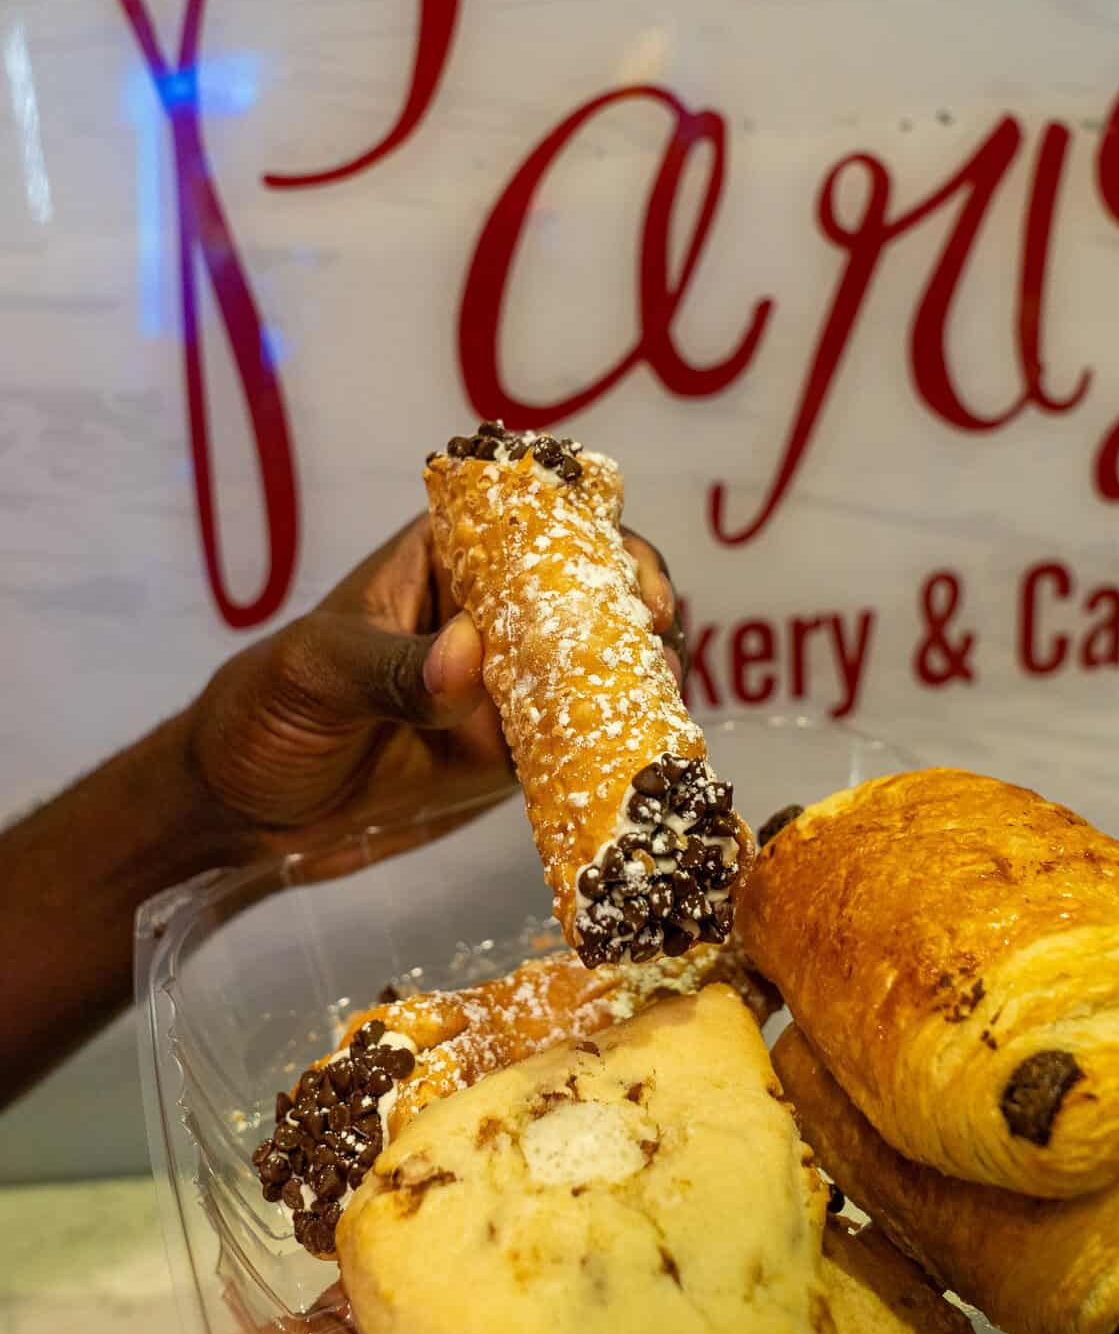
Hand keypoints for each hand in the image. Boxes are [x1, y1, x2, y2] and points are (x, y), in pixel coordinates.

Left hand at [184, 514, 684, 865]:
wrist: (242, 813)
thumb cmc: (264, 711)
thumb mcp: (318, 675)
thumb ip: (391, 667)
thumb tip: (471, 657)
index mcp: (440, 561)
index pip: (526, 521)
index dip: (587, 529)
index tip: (621, 565)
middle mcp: (485, 614)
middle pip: (581, 586)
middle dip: (631, 597)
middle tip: (654, 629)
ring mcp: (504, 685)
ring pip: (592, 661)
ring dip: (636, 668)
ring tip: (662, 691)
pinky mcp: (511, 754)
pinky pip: (576, 739)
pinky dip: (614, 739)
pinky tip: (646, 749)